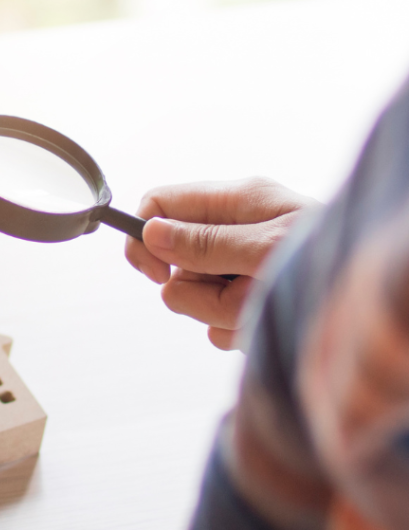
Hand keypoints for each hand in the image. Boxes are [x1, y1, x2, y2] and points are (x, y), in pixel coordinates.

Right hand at [125, 178, 314, 349]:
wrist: (384, 305)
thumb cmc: (331, 263)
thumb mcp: (265, 247)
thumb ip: (205, 242)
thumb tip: (151, 233)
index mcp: (236, 201)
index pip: (161, 205)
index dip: (145, 237)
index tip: (155, 273)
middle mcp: (236, 230)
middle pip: (173, 260)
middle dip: (196, 287)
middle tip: (233, 293)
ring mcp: (242, 267)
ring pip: (193, 296)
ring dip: (220, 311)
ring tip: (261, 310)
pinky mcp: (250, 300)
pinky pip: (216, 321)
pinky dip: (235, 329)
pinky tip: (264, 325)